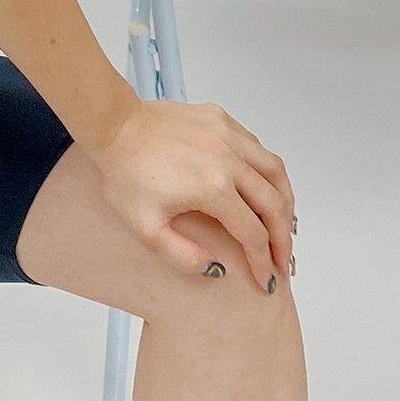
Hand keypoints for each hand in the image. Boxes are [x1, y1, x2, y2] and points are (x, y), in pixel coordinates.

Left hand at [88, 98, 294, 290]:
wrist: (114, 127)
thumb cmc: (125, 173)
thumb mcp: (146, 228)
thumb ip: (182, 256)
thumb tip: (215, 267)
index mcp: (213, 188)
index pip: (252, 233)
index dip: (263, 262)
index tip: (266, 280)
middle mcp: (229, 159)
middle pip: (274, 204)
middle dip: (283, 238)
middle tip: (282, 259)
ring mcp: (228, 135)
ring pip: (275, 170)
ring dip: (285, 200)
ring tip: (284, 223)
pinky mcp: (222, 120)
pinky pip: (257, 147)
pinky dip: (268, 170)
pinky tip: (263, 185)